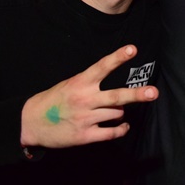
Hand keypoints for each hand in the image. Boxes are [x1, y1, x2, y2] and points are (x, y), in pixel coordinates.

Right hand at [20, 45, 157, 148]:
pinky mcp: (85, 136)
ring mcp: (85, 118)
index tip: (133, 49)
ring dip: (120, 112)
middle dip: (136, 95)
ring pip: (116, 114)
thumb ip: (91, 85)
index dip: (118, 57)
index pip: (102, 66)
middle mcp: (85, 99)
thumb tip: (117, 95)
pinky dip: (121, 129)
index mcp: (80, 82)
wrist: (31, 122)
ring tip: (113, 111)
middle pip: (116, 96)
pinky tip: (123, 126)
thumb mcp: (70, 85)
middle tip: (153, 92)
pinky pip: (111, 132)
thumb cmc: (54, 100)